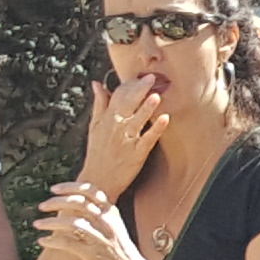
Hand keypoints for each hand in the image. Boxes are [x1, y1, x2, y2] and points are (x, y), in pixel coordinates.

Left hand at [36, 182, 146, 259]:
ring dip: (50, 222)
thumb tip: (77, 205)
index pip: (90, 191)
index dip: (70, 187)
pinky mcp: (93, 254)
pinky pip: (68, 243)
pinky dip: (52, 241)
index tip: (55, 189)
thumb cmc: (121, 252)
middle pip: (78, 203)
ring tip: (37, 224)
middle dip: (56, 202)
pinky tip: (42, 241)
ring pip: (71, 222)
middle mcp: (107, 223)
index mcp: (111, 213)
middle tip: (42, 206)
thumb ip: (100, 215)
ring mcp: (100, 238)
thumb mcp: (115, 228)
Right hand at [76, 78, 169, 195]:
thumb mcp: (94, 127)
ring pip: (137, 120)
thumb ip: (99, 104)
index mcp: (106, 120)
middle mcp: (116, 128)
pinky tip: (165, 119)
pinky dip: (156, 129)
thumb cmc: (97, 154)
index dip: (129, 85)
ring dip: (146, 108)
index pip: (116, 96)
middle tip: (152, 78)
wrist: (97, 182)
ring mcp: (127, 141)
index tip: (140, 77)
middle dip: (139, 90)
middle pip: (127, 105)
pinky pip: (148, 139)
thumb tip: (97, 83)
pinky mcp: (137, 154)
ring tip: (156, 95)